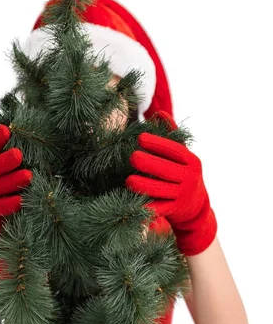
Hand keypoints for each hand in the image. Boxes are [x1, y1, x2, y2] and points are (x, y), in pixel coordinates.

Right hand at [0, 125, 32, 254]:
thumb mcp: (2, 162)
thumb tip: (20, 130)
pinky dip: (10, 203)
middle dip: (4, 161)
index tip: (6, 130)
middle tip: (18, 155)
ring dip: (12, 181)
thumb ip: (9, 148)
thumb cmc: (3, 176)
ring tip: (28, 175)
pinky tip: (22, 199)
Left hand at [125, 111, 216, 255]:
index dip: (158, 143)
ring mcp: (183, 196)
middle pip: (167, 170)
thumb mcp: (182, 155)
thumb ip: (171, 134)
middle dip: (149, 164)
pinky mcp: (175, 211)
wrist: (196, 206)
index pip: (174, 150)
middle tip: (132, 157)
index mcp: (192, 162)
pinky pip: (160, 208)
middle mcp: (190, 178)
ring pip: (161, 190)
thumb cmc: (183, 173)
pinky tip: (133, 200)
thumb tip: (160, 113)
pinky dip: (147, 206)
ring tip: (128, 181)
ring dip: (144, 186)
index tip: (140, 138)